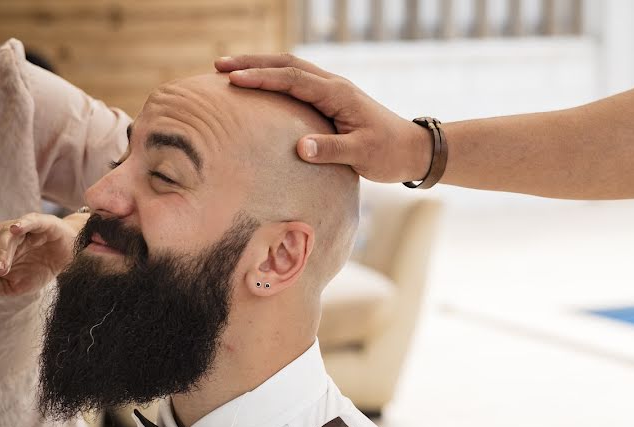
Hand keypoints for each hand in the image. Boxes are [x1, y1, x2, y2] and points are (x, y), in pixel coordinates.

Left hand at [0, 212, 85, 295]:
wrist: (76, 257)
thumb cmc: (44, 269)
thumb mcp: (20, 285)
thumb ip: (1, 287)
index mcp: (2, 251)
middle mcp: (10, 238)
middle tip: (0, 272)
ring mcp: (25, 229)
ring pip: (7, 235)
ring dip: (3, 249)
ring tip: (2, 265)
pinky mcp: (43, 223)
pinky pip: (31, 222)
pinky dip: (23, 224)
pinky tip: (16, 228)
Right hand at [215, 54, 432, 183]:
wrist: (413, 150)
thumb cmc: (389, 153)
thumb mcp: (362, 156)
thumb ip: (331, 150)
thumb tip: (299, 148)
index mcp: (338, 94)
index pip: (293, 79)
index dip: (262, 78)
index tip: (233, 80)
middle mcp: (334, 86)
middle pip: (287, 64)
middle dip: (253, 63)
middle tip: (219, 66)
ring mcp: (334, 91)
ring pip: (292, 70)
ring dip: (262, 67)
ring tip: (231, 71)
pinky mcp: (333, 101)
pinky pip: (299, 83)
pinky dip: (275, 79)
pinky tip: (260, 88)